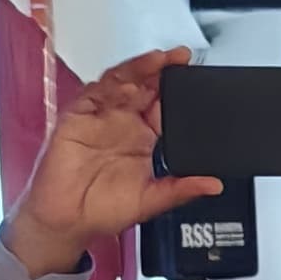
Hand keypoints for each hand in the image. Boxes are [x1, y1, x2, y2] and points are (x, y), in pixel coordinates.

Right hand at [0, 49, 213, 278]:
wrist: (66, 222)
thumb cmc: (101, 210)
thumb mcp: (150, 201)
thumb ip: (180, 190)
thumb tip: (213, 185)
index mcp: (142, 138)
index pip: (164, 105)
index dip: (178, 90)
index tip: (197, 79)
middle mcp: (122, 123)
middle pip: (145, 86)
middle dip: (163, 70)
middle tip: (182, 57)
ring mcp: (99, 117)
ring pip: (121, 82)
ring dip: (139, 69)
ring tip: (160, 59)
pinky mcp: (77, 117)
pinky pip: (94, 93)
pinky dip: (110, 84)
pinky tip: (127, 79)